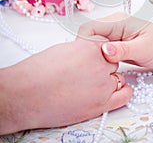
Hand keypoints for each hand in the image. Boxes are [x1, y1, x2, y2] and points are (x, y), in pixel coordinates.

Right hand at [0, 37, 131, 134]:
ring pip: (117, 79)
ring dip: (108, 81)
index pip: (107, 48)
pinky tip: (113, 93)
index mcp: (90, 47)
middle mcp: (100, 64)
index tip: (95, 59)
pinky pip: (123, 95)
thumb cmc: (39, 72)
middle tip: (88, 74)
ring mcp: (102, 84)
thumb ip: (82, 50)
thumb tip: (87, 54)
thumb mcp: (64, 49)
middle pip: (112, 64)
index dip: (101, 54)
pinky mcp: (101, 104)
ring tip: (91, 86)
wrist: (28, 93)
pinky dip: (122, 93)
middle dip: (103, 68)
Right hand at [79, 12, 152, 68]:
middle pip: (88, 35)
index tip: (88, 60)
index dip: (84, 44)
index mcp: (118, 21)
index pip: (89, 28)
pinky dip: (100, 58)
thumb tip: (104, 51)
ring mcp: (113, 33)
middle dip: (87, 51)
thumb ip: (123, 50)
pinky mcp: (115, 42)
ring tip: (102, 68)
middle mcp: (113, 24)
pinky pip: (100, 48)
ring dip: (93, 56)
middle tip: (96, 67)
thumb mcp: (144, 49)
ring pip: (92, 43)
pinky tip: (107, 67)